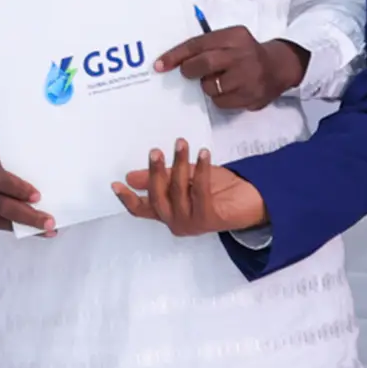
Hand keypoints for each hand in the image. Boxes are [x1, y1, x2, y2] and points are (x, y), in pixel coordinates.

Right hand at [113, 139, 266, 236]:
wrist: (251, 201)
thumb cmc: (217, 189)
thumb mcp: (184, 178)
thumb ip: (163, 176)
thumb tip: (131, 176)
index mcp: (167, 213)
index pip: (141, 210)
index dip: (127, 199)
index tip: (116, 183)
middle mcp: (175, 222)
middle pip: (157, 198)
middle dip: (155, 174)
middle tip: (156, 151)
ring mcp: (192, 223)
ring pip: (178, 192)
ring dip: (180, 165)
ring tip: (181, 144)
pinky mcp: (209, 219)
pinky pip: (200, 191)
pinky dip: (200, 170)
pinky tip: (202, 154)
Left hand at [155, 26, 308, 112]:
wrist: (278, 66)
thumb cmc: (245, 52)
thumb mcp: (230, 39)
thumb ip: (207, 46)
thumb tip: (171, 61)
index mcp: (234, 36)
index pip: (198, 44)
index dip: (176, 55)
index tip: (159, 65)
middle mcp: (242, 54)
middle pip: (204, 63)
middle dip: (190, 70)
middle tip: (188, 73)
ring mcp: (248, 76)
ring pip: (211, 87)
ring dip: (207, 86)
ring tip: (218, 80)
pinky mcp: (252, 96)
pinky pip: (221, 102)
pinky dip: (219, 98)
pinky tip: (229, 91)